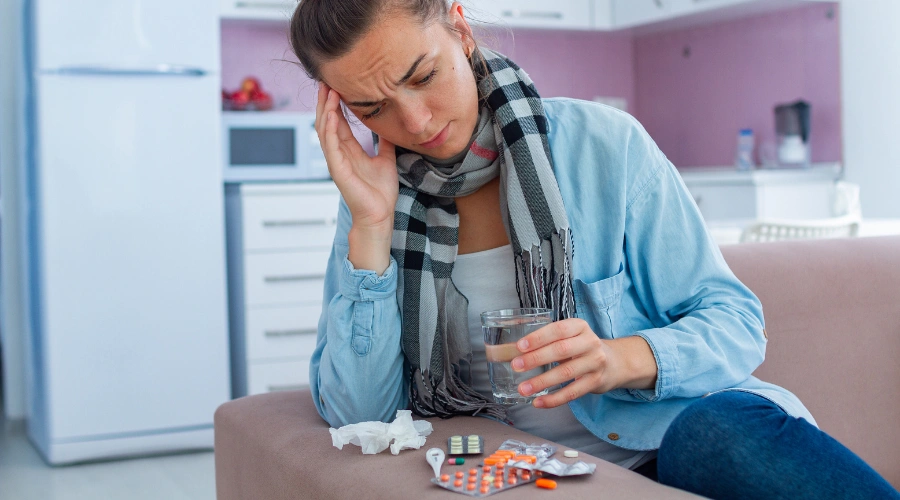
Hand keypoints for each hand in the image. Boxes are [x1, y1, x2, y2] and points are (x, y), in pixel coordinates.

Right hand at [316, 82, 398, 230]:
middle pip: (327, 121)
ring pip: (325, 130)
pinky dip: (329, 129)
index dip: (336, 103)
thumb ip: (384, 142)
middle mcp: (339, 153)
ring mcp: (336, 161)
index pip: (338, 121)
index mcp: (349, 150)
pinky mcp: (337, 170)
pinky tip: (330, 114)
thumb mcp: (386, 158)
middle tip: (327, 79)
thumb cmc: (380, 192)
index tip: (338, 84)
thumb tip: (389, 124)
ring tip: (327, 91)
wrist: (380, 214)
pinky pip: (330, 146)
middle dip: (326, 101)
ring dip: (325, 109)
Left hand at [511, 319, 656, 407]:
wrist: (615, 363)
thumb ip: (548, 341)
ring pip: (566, 373)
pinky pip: (573, 392)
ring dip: (542, 382)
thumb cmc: (582, 348)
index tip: (519, 346)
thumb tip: (511, 351)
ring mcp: (595, 363)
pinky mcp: (596, 382)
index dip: (538, 338)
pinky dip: (554, 399)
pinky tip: (539, 403)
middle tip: (516, 366)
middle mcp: (590, 342)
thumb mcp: (570, 337)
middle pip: (561, 350)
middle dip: (536, 358)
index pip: (558, 330)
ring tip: (523, 388)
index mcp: (579, 327)